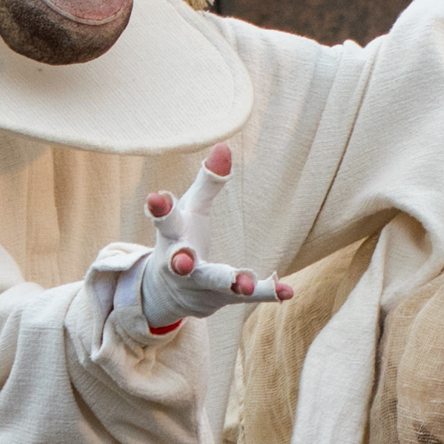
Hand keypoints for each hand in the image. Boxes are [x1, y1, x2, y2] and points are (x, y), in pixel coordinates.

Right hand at [138, 143, 292, 331]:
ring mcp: (198, 285)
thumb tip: (224, 144)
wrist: (167, 292)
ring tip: (244, 283)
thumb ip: (208, 180)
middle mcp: (179, 264)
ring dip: (228, 282)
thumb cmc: (182, 237)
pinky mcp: (220, 299)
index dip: (159, 208)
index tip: (156, 197)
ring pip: (212, 284)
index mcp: (172, 235)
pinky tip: (287, 291)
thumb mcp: (191, 208)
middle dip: (181, 261)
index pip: (164, 220)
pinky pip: (245, 296)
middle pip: (179, 262)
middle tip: (184, 262)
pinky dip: (266, 292)